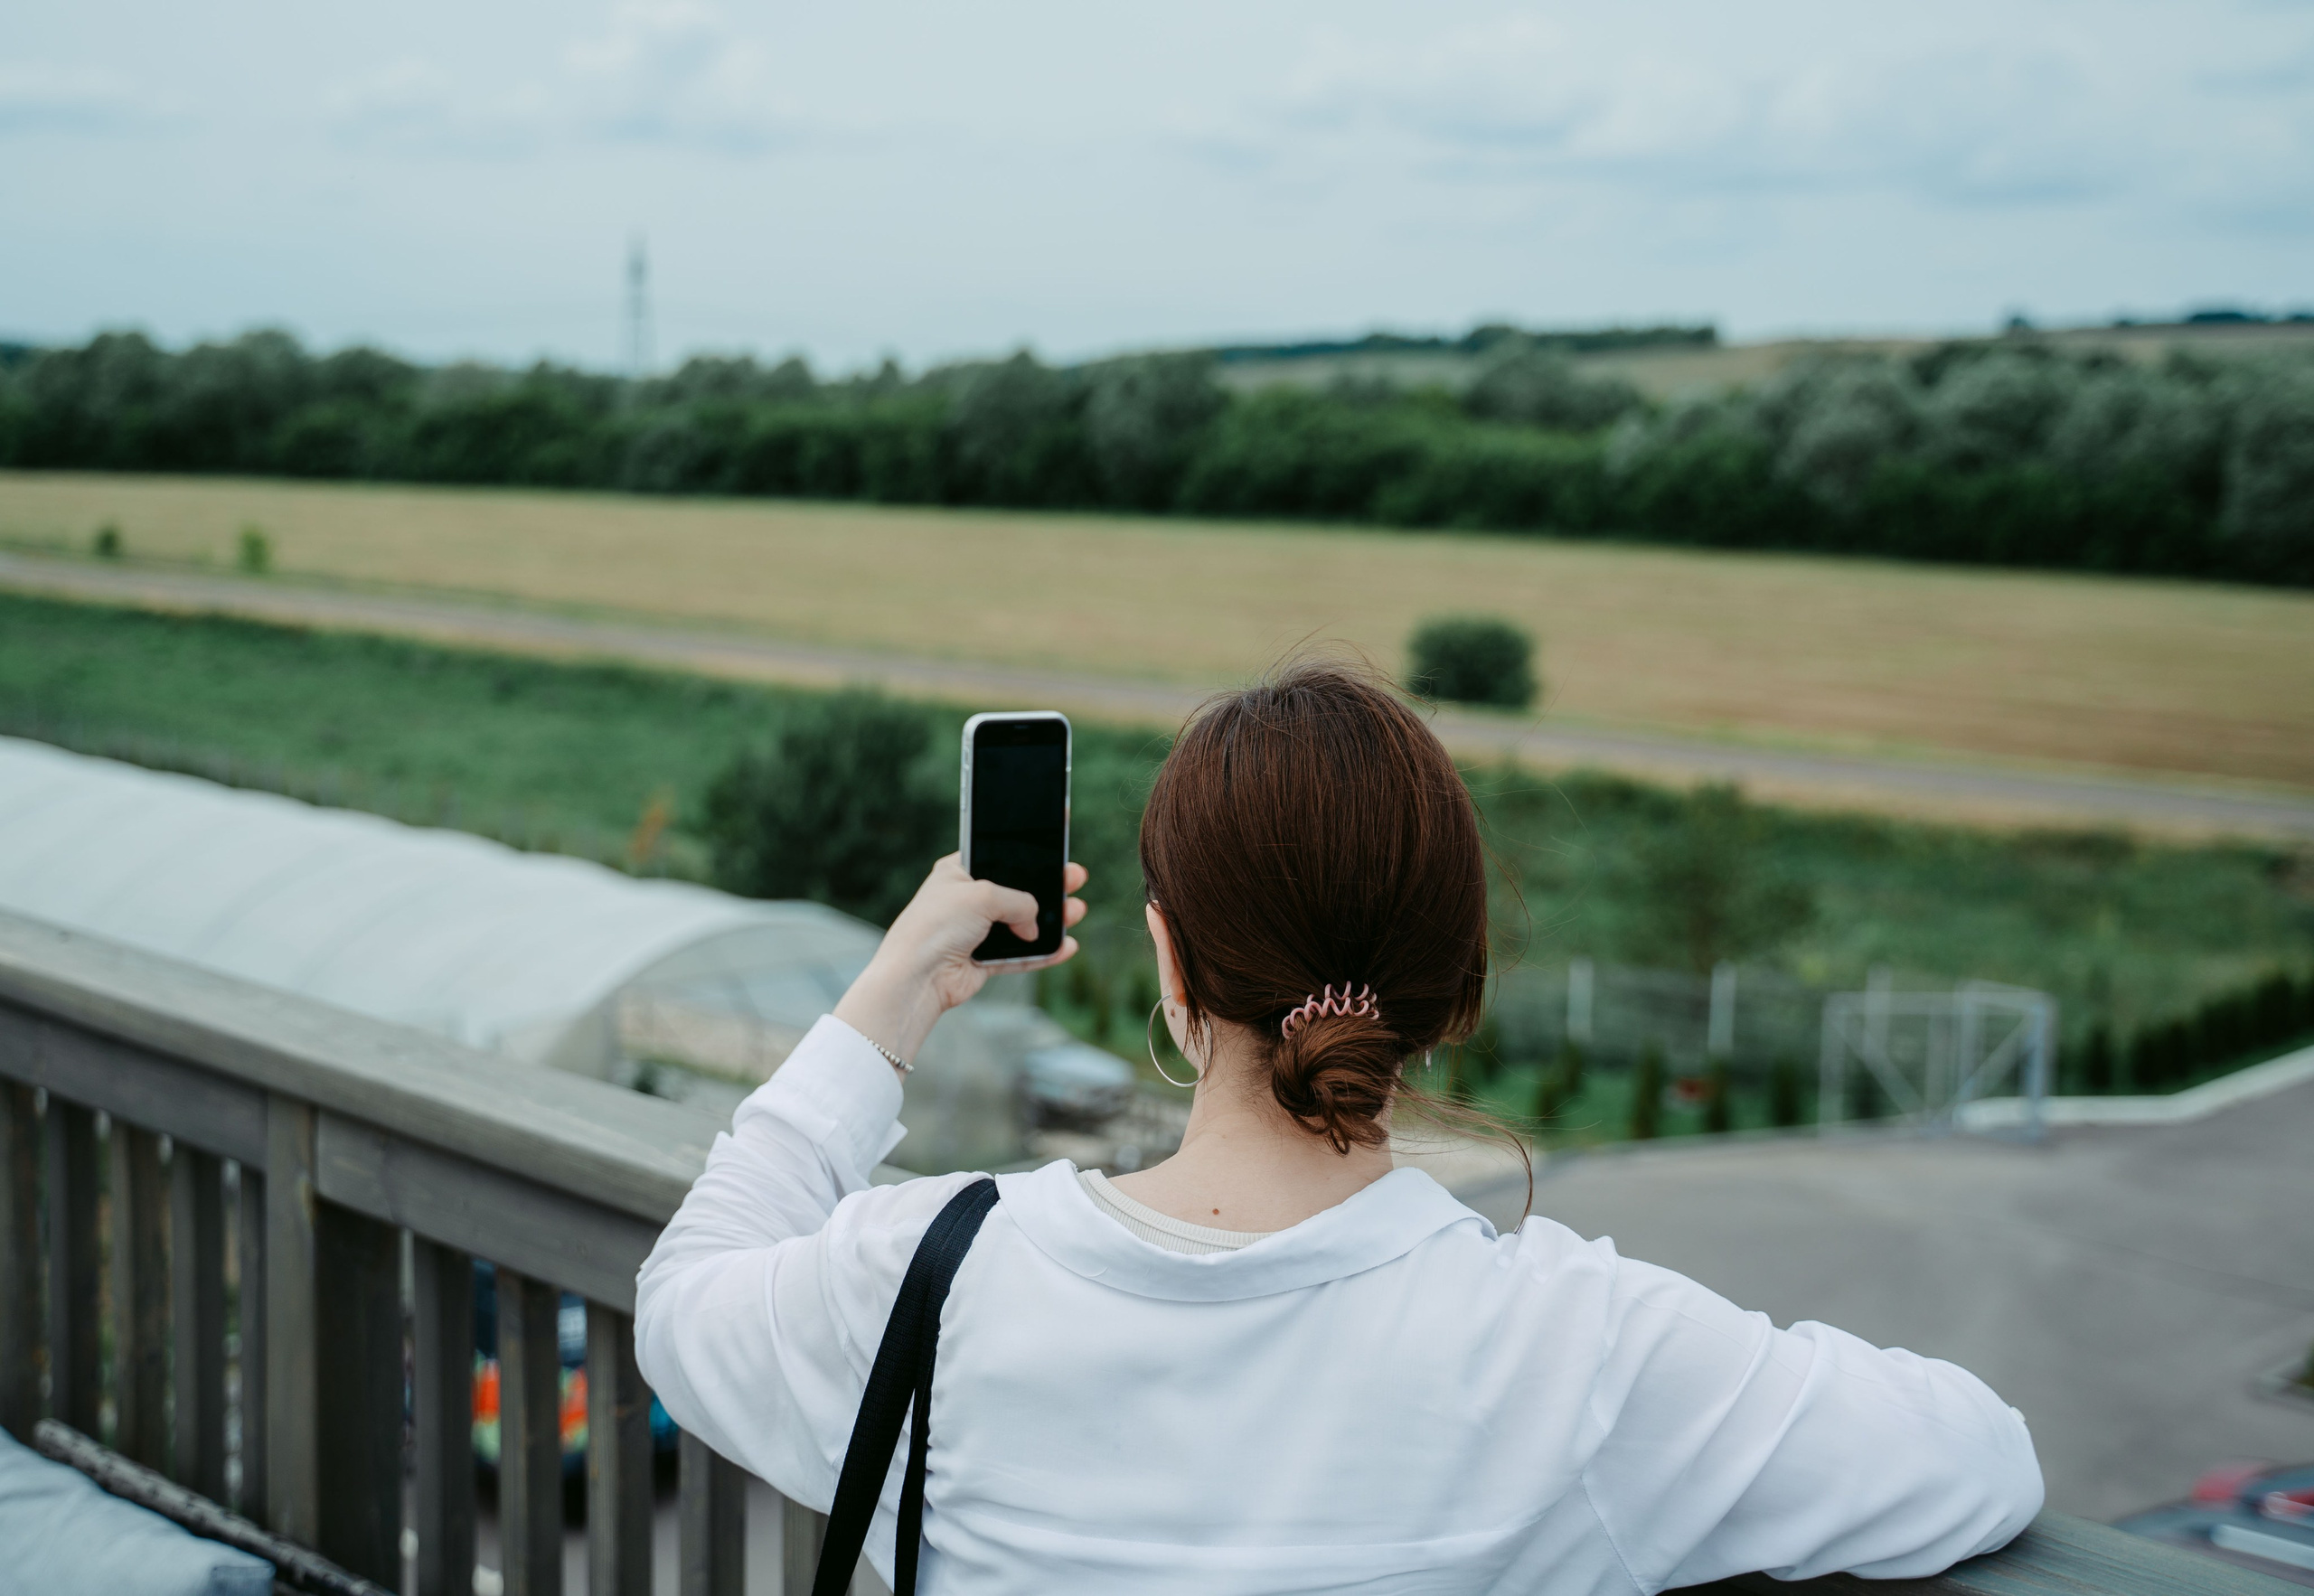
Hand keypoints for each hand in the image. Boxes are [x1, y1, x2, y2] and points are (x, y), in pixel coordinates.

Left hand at [832, 854, 1087, 1066]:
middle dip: (1048, 887)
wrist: (917, 976)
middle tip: (1075, 878)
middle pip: (1017, 891)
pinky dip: (1044, 953)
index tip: (1054, 846)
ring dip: (1051, 920)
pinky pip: (1020, 955)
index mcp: (958, 872)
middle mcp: (968, 901)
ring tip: (1077, 911)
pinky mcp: (983, 961)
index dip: (1027, 853)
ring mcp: (976, 932)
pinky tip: (1066, 947)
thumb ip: (1019, 901)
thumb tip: (1034, 923)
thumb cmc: (936, 925)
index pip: (999, 856)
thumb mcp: (983, 895)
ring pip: (1023, 924)